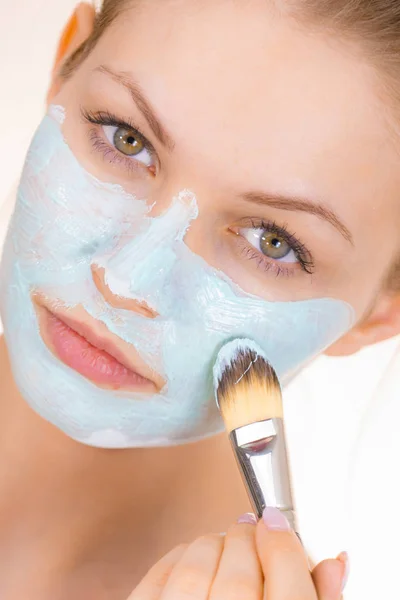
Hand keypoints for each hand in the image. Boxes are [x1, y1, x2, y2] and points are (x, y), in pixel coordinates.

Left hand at [127, 508, 348, 599]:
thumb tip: (333, 565)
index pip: (287, 576)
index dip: (283, 539)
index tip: (277, 523)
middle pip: (240, 567)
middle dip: (247, 538)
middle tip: (252, 531)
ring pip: (197, 566)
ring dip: (213, 543)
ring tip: (225, 546)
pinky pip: (160, 578)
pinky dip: (178, 558)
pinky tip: (193, 560)